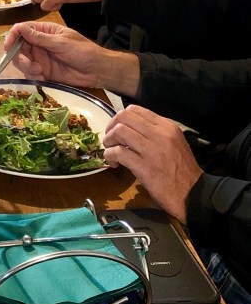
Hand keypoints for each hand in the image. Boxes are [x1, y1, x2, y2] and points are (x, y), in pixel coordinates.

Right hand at [2, 20, 113, 87]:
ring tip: (38, 72)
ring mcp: (40, 58)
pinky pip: (30, 73)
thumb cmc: (83, 51)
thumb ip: (40, 38)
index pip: (22, 30)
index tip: (8, 46)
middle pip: (18, 47)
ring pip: (22, 61)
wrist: (97, 71)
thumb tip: (20, 28)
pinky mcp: (43, 71)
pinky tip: (43, 77)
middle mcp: (39, 44)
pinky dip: (32, 76)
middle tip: (28, 64)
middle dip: (19, 56)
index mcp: (44, 31)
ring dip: (26, 67)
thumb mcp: (62, 42)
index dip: (12, 37)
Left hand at [102, 105, 201, 222]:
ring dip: (109, 141)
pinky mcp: (144, 167)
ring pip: (119, 132)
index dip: (120, 118)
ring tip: (110, 150)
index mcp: (167, 126)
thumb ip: (154, 132)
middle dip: (111, 127)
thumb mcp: (173, 142)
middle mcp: (160, 133)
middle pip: (124, 117)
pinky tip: (113, 163)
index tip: (116, 128)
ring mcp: (152, 149)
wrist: (194, 194)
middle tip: (109, 139)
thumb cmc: (182, 170)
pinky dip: (110, 156)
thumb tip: (130, 128)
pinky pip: (119, 153)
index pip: (136, 110)